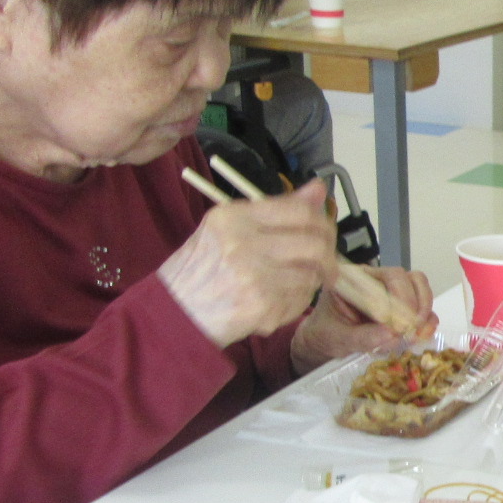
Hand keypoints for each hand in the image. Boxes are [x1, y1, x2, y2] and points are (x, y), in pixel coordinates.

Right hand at [159, 179, 338, 346]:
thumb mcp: (226, 228)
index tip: (325, 232)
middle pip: (314, 244)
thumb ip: (275, 208)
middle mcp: (243, 243)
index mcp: (233, 217)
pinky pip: (299, 301)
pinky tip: (274, 303)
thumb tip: (318, 189)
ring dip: (309, 282)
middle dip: (328, 256)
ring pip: (311, 275)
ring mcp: (254, 276)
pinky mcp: (262, 306)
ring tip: (289, 286)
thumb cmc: (200, 270)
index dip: (322, 222)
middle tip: (326, 264)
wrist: (174, 313)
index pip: (299, 211)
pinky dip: (295, 303)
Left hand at [291, 266, 437, 374]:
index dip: (398, 300)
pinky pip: (422, 304)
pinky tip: (420, 334)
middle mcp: (375, 277)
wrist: (326, 341)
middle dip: (414, 305)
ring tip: (415, 333)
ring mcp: (390, 289)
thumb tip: (392, 334)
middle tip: (410, 331)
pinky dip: (427, 319)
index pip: (386, 276)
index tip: (397, 327)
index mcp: (354, 277)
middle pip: (407, 278)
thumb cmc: (327, 335)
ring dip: (423, 310)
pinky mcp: (401, 303)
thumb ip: (362, 336)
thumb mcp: (338, 338)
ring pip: (419, 287)